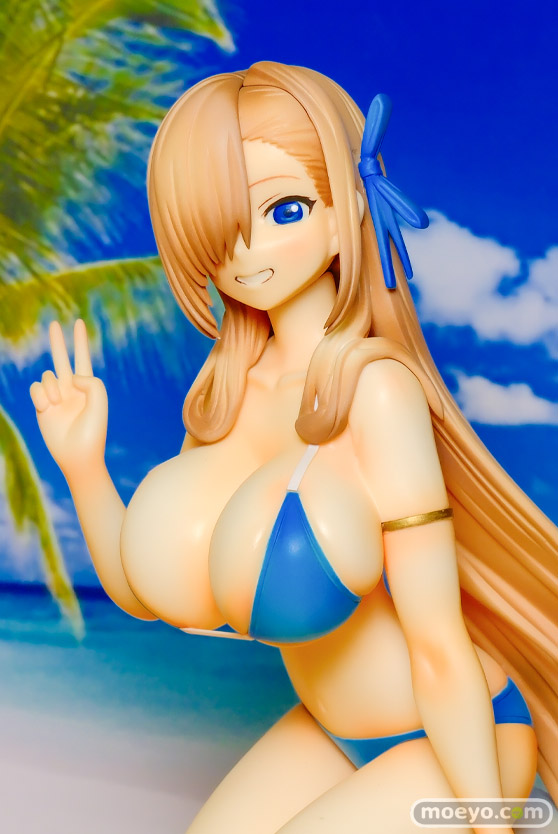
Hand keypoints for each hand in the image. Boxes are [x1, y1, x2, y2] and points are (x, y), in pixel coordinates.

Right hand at [30, 320, 107, 477]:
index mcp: (87, 386)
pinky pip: (36, 388)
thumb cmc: (93, 429)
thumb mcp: (99, 401)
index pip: (82, 358)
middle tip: (54, 324)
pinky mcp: (41, 406)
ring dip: (51, 386)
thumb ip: (90, 381)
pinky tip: (48, 407)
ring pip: (47, 376)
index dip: (80, 341)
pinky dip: (41, 395)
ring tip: (57, 403)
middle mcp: (70, 388)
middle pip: (62, 359)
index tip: (79, 323)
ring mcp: (55, 397)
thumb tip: (70, 377)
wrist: (78, 454)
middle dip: (58, 342)